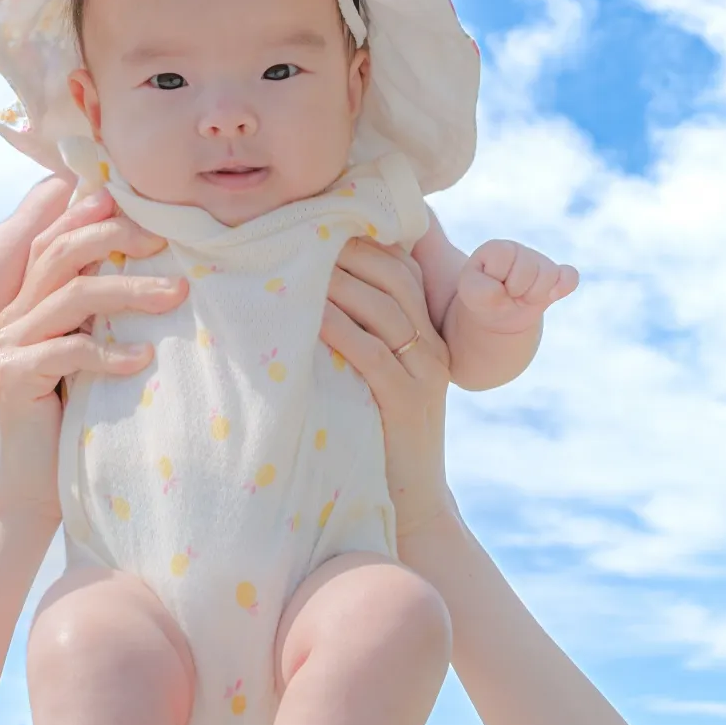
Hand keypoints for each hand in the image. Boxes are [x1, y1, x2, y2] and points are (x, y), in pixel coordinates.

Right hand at [0, 189, 187, 524]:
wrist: (36, 482)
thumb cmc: (77, 414)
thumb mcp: (93, 351)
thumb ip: (105, 313)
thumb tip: (168, 273)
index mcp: (33, 299)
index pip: (55, 240)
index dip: (89, 214)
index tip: (136, 204)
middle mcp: (17, 313)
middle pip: (63, 255)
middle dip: (115, 238)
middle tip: (166, 241)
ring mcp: (12, 344)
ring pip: (72, 298)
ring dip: (129, 291)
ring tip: (177, 295)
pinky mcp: (14, 378)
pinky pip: (67, 352)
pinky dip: (109, 352)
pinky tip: (144, 358)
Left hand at [321, 237, 457, 540]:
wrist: (410, 501)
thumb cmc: (376, 434)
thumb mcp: (374, 375)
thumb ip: (357, 335)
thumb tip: (305, 291)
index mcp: (425, 331)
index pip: (400, 267)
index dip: (361, 240)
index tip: (315, 223)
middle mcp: (431, 344)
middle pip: (391, 276)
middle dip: (345, 250)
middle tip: (298, 234)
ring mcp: (424, 372)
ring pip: (382, 306)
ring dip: (337, 280)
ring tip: (294, 264)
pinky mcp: (406, 401)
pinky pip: (371, 350)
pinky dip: (339, 326)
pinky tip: (309, 313)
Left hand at [455, 239, 578, 333]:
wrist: (495, 315)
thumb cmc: (481, 297)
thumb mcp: (469, 294)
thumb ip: (479, 289)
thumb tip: (504, 292)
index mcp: (498, 248)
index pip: (503, 258)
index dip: (495, 279)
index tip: (489, 285)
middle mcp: (521, 251)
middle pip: (528, 269)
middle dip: (515, 289)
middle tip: (507, 294)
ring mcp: (541, 263)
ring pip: (549, 276)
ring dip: (533, 296)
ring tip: (521, 297)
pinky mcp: (557, 278)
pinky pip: (570, 278)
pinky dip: (563, 287)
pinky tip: (551, 296)